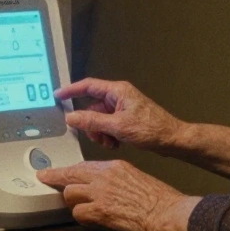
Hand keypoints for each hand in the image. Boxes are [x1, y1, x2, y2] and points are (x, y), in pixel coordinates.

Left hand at [37, 160, 198, 230]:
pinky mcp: (100, 211)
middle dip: (55, 178)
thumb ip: (116, 178)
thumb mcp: (135, 176)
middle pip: (70, 174)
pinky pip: (78, 213)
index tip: (54, 170)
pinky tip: (90, 219)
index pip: (83, 165)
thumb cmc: (158, 197)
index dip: (67, 169)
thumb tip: (104, 186)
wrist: (165, 211)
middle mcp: (103, 176)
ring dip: (73, 202)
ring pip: (70, 194)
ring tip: (81, 207)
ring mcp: (100, 193)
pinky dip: (82, 217)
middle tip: (45, 179)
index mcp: (114, 166)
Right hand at [55, 78, 183, 152]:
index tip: (58, 95)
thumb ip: (92, 121)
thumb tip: (72, 117)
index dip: (71, 90)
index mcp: (118, 91)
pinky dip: (108, 136)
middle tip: (97, 137)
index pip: (88, 86)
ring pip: (99, 119)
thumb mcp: (117, 126)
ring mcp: (123, 108)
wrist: (172, 139)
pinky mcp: (126, 119)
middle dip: (91, 124)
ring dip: (100, 133)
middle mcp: (119, 97)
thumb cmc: (151, 129)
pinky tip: (116, 144)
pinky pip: (108, 126)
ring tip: (110, 142)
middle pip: (92, 108)